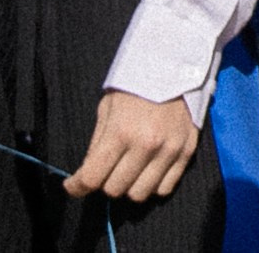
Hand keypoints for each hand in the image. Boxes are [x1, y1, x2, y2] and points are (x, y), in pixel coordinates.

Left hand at [64, 90, 199, 201]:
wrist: (173, 64)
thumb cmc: (135, 82)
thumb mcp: (107, 106)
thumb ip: (98, 142)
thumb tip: (88, 171)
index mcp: (121, 130)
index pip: (93, 176)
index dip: (77, 186)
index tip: (72, 186)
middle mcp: (145, 145)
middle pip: (115, 189)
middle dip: (105, 182)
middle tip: (106, 169)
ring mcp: (168, 151)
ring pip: (139, 195)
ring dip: (129, 186)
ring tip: (128, 169)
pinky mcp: (186, 153)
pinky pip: (164, 189)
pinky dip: (152, 185)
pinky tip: (147, 169)